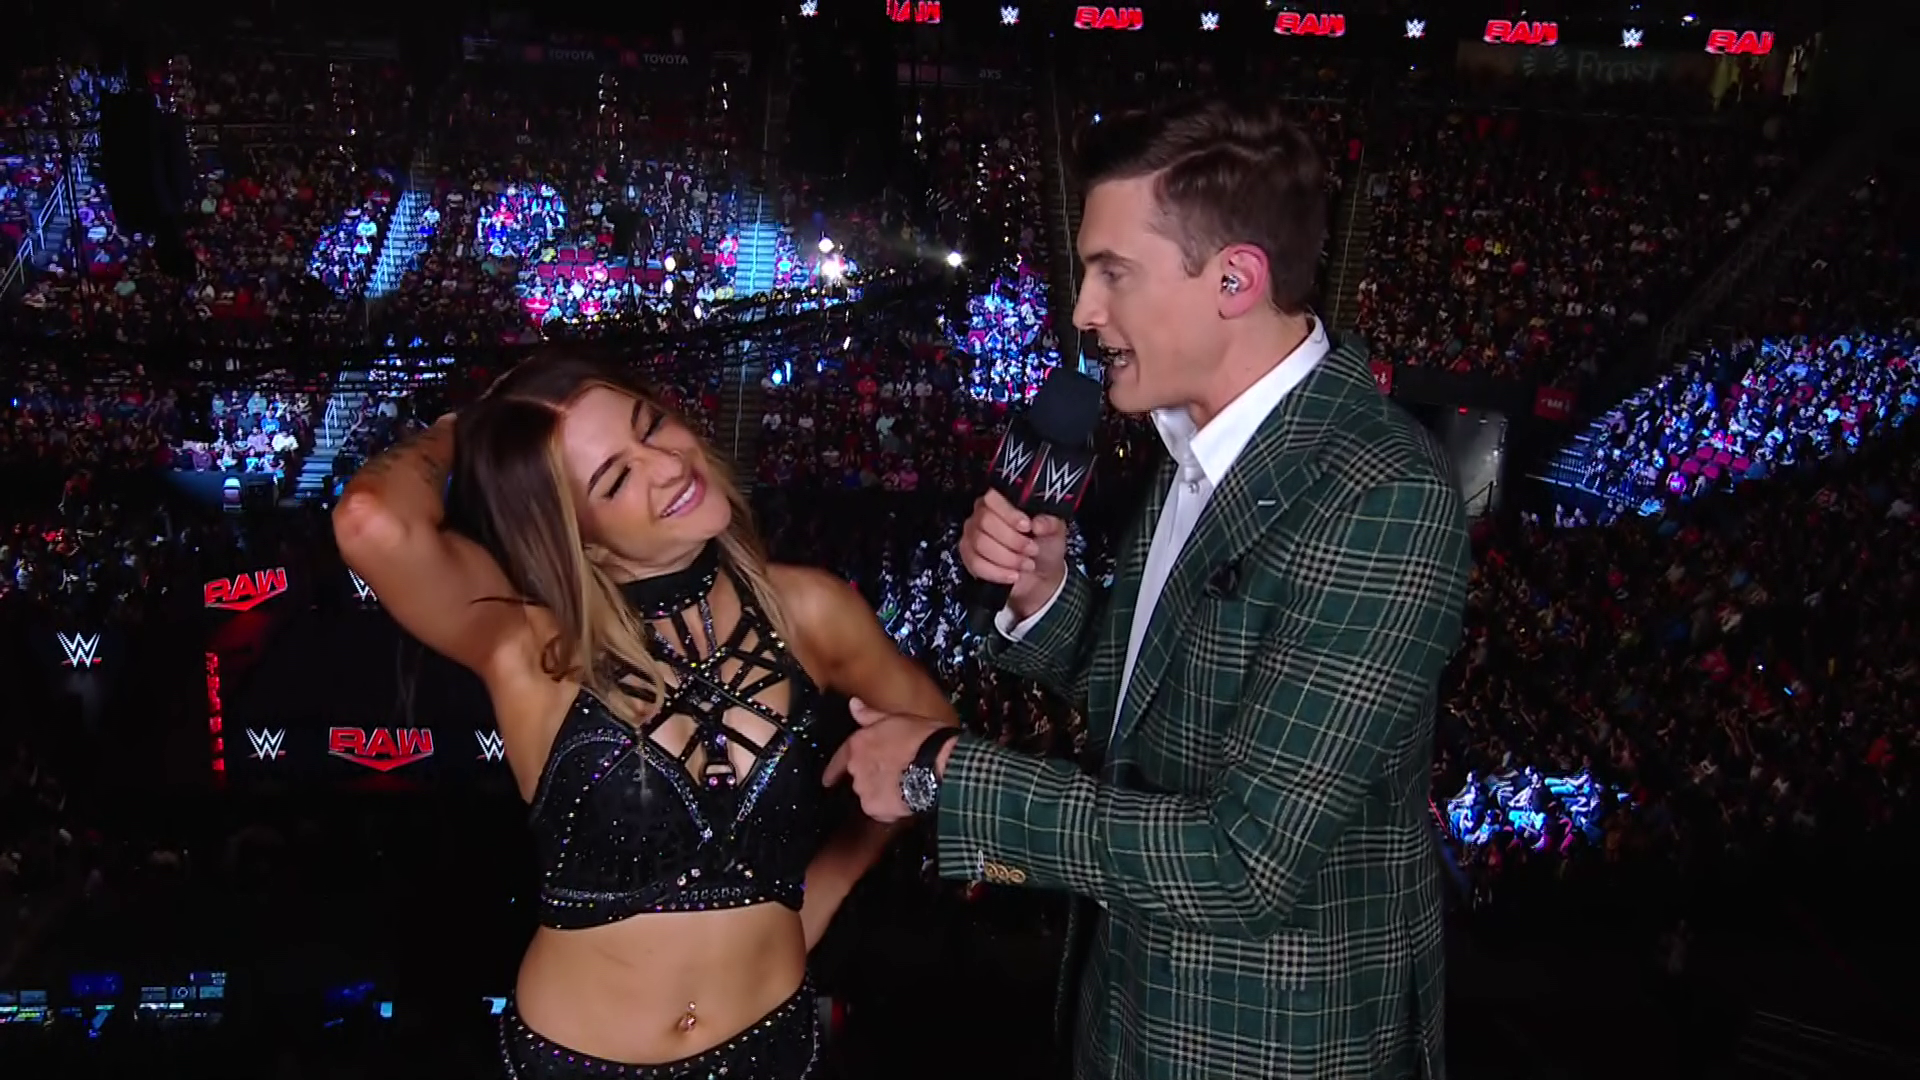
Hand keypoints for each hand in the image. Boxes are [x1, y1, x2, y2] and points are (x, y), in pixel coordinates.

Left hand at [823, 698, 957, 823]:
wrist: (940, 764)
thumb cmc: (924, 739)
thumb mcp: (896, 719)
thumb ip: (870, 715)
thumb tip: (854, 705)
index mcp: (859, 743)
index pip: (840, 759)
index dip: (833, 771)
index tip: (828, 780)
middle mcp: (856, 767)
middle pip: (858, 778)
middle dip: (872, 778)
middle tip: (894, 776)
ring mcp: (865, 789)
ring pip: (869, 795)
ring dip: (882, 793)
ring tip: (904, 786)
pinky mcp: (876, 808)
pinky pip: (880, 812)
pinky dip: (890, 809)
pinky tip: (906, 799)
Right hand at [959, 490, 1066, 622]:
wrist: (1041, 576)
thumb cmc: (1044, 547)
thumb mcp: (1055, 531)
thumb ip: (1050, 523)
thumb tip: (1038, 523)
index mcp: (1001, 502)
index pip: (992, 498)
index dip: (1008, 513)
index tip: (1027, 526)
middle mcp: (982, 516)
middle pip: (985, 521)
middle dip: (1012, 539)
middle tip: (1032, 549)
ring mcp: (972, 536)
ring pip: (980, 543)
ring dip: (1007, 557)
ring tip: (1026, 564)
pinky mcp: (969, 558)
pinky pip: (976, 563)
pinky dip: (997, 572)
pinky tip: (1013, 575)